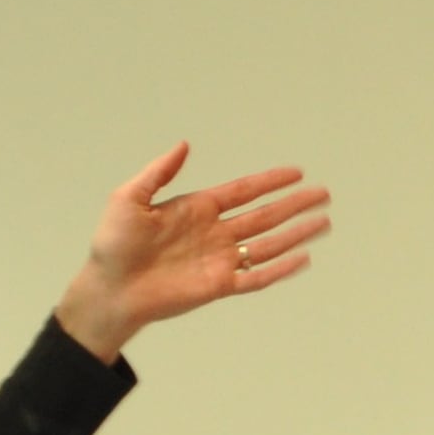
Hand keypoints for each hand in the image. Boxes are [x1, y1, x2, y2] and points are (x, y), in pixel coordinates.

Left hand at [56, 143, 330, 361]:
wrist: (110, 289)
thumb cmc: (113, 245)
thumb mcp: (129, 198)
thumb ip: (158, 173)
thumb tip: (184, 145)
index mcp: (198, 209)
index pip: (244, 192)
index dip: (270, 181)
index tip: (296, 173)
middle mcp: (215, 233)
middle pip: (265, 216)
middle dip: (294, 205)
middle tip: (323, 194)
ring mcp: (219, 260)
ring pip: (268, 244)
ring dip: (295, 234)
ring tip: (323, 223)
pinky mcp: (218, 286)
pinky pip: (256, 277)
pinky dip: (280, 269)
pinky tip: (302, 259)